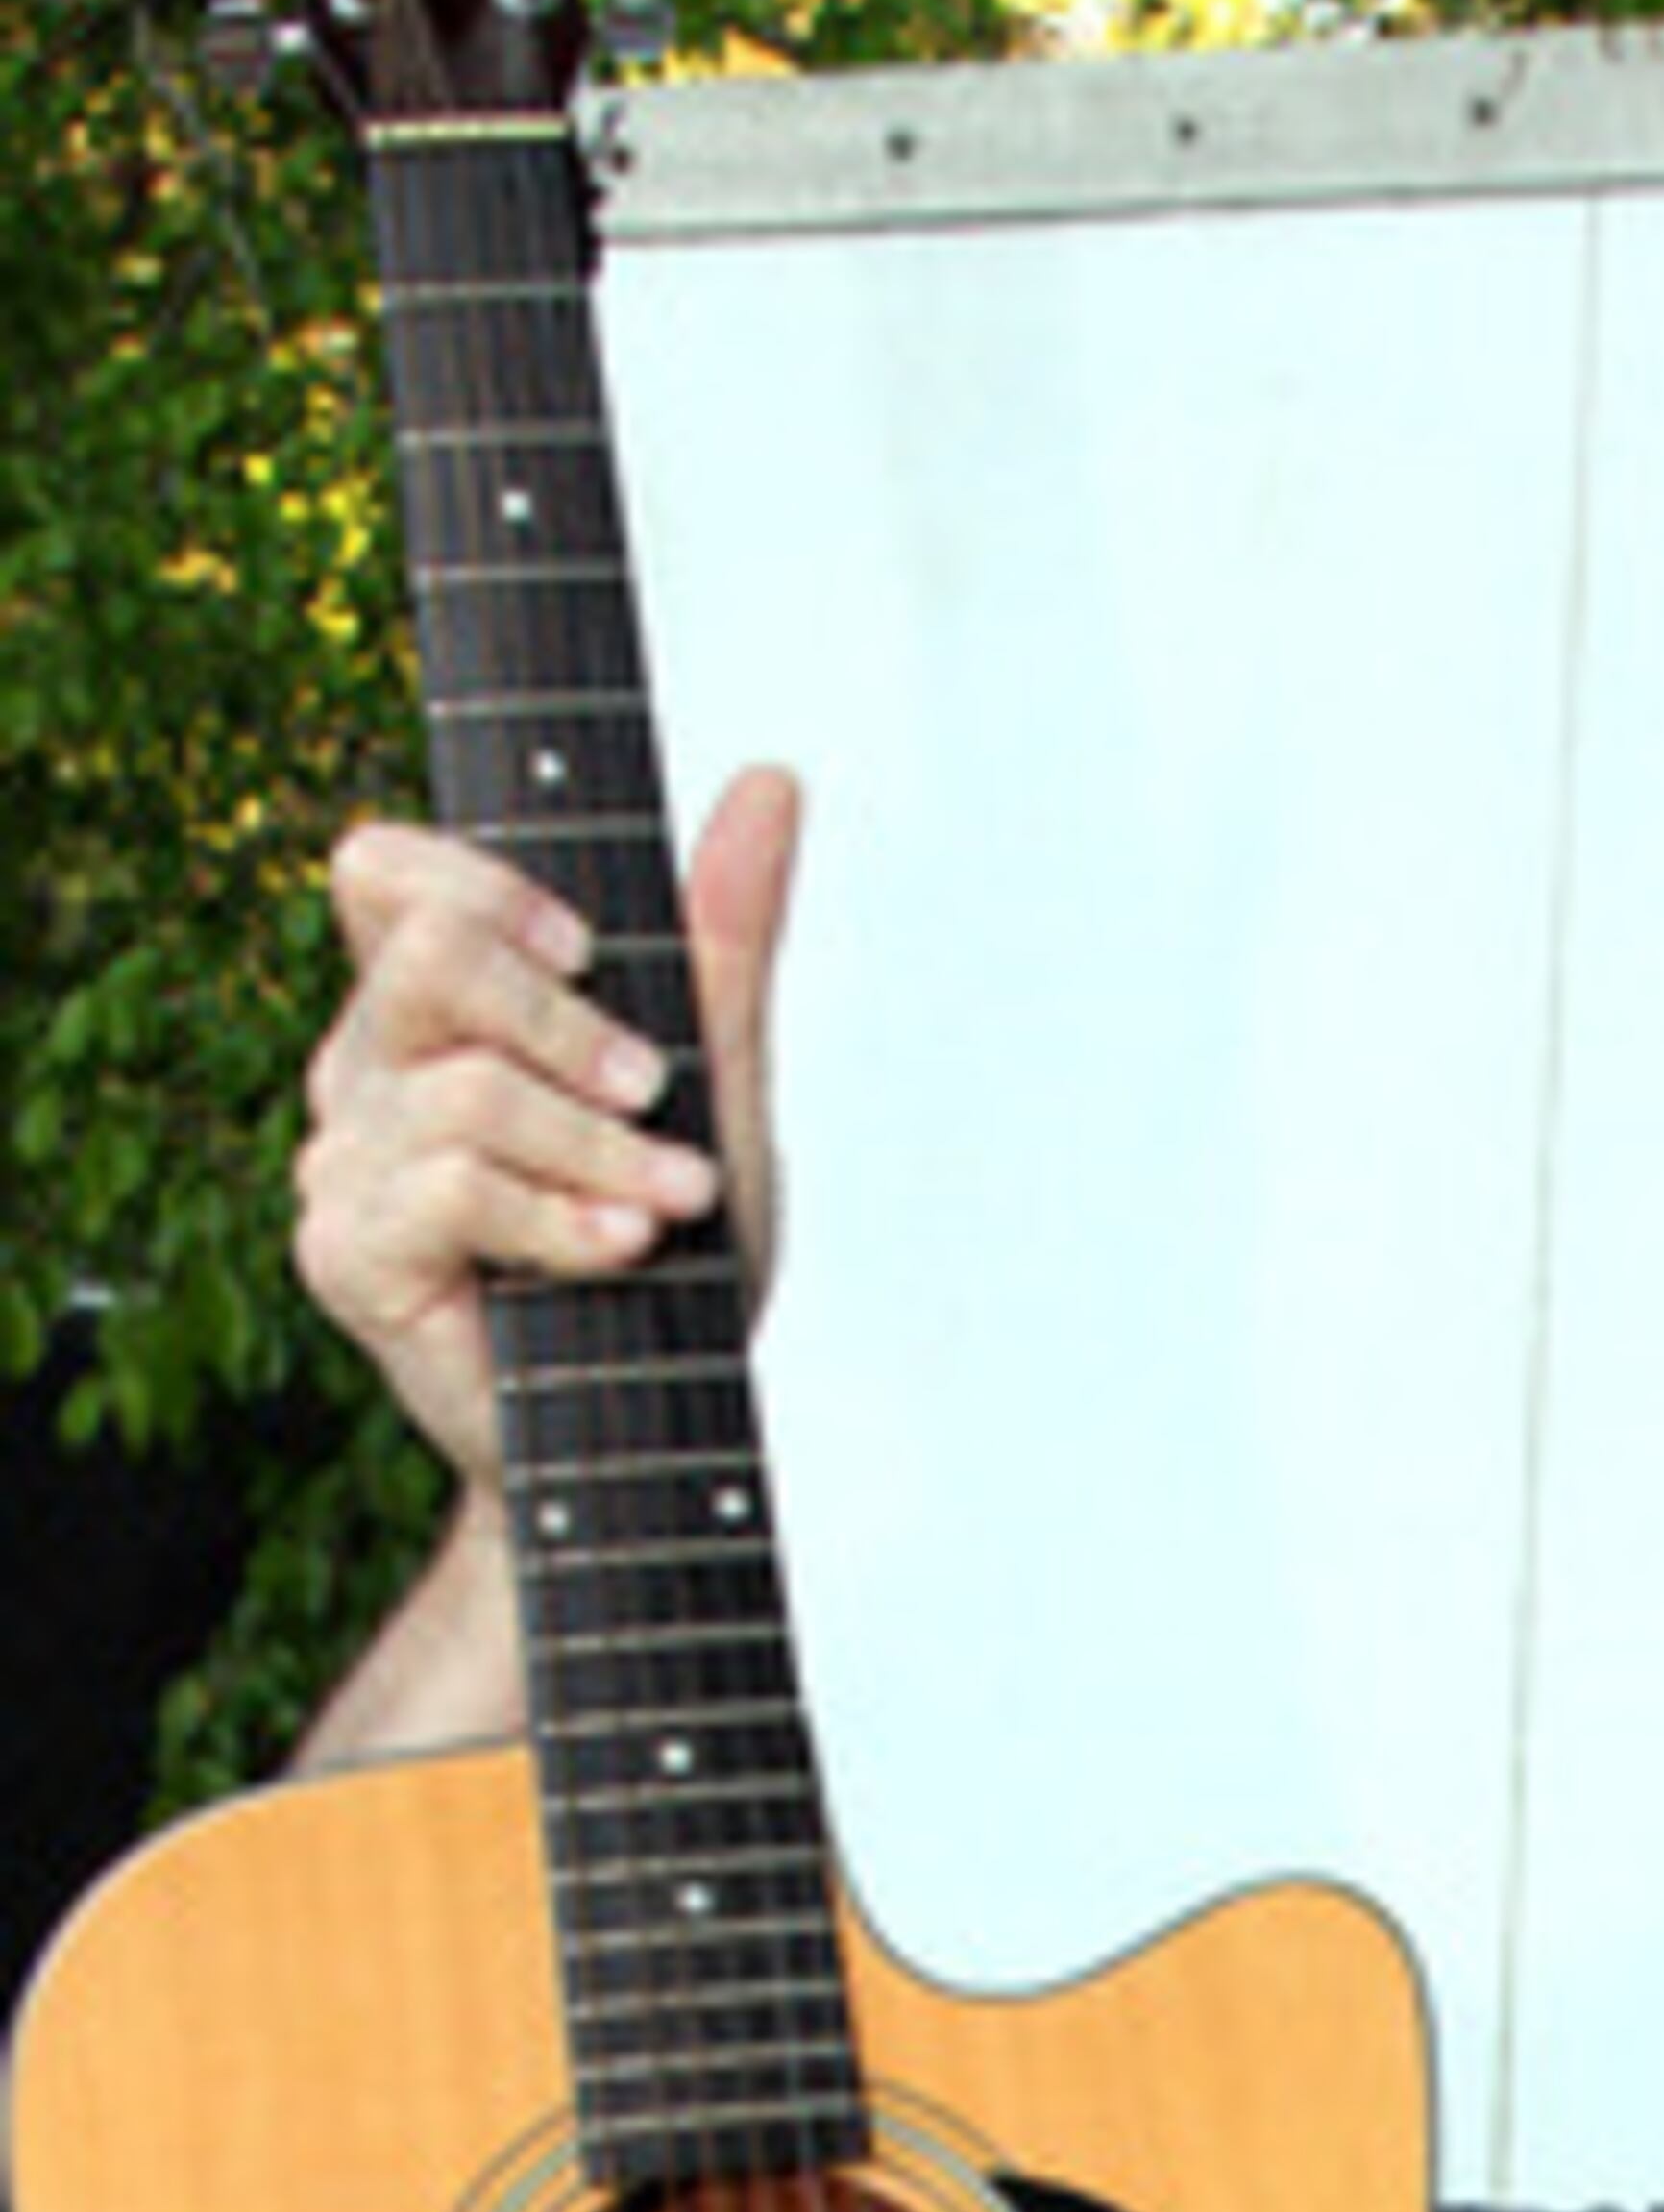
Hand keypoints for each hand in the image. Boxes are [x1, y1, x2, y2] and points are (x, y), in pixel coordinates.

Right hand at [297, 760, 801, 1490]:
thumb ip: (726, 940)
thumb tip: (772, 781)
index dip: (478, 880)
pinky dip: (558, 1216)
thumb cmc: (672, 1259)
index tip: (589, 947)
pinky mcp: (345, 1250)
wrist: (652, 1431)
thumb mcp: (719, 1083)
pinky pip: (452, 1188)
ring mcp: (344, 1158)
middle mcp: (370, 1065)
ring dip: (597, 1147)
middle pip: (429, 959)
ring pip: (466, 1090)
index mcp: (434, 1007)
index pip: (385, 872)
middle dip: (569, 1022)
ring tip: (671, 1200)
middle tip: (658, 1089)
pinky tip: (621, 1247)